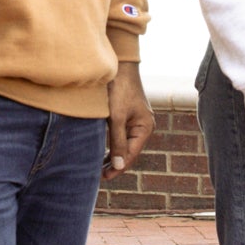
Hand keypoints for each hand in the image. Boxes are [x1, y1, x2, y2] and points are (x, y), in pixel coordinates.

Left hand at [103, 61, 153, 179]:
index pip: (131, 154)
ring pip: (124, 144)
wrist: (119, 66)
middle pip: (129, 151)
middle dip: (115, 163)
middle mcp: (144, 126)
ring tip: (99, 169)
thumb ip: (117, 141)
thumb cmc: (118, 89)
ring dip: (113, 155)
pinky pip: (121, 136)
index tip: (104, 178)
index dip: (118, 167)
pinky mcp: (128, 116)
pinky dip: (112, 145)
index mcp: (145, 128)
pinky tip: (102, 152)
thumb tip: (118, 165)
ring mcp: (136, 121)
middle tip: (99, 177)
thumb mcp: (116, 117)